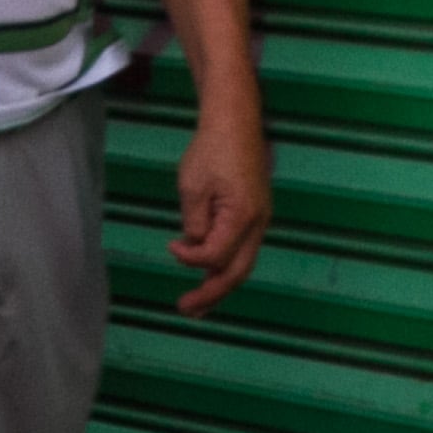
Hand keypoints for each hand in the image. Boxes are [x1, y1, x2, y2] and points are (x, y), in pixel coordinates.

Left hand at [169, 96, 271, 315]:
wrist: (236, 121)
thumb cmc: (212, 150)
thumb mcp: (192, 188)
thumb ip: (194, 224)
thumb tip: (194, 247)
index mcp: (242, 216)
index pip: (215, 256)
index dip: (190, 259)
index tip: (172, 246)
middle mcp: (258, 223)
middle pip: (237, 272)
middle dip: (212, 295)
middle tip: (187, 311)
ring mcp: (261, 219)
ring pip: (243, 263)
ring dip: (220, 286)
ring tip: (199, 306)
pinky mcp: (256, 213)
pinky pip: (243, 249)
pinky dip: (226, 265)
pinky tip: (210, 274)